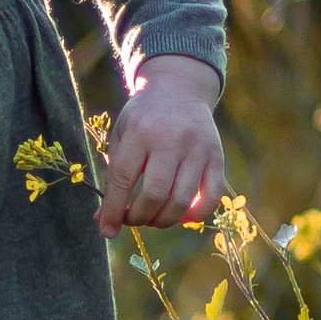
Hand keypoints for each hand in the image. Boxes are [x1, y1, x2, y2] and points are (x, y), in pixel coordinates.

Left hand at [98, 58, 225, 234]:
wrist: (179, 89)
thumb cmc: (144, 118)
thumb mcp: (122, 137)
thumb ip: (113, 178)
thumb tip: (104, 222)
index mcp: (140, 131)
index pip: (124, 179)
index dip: (114, 210)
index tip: (107, 230)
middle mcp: (171, 139)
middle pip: (155, 194)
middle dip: (139, 217)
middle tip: (133, 219)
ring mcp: (197, 149)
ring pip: (181, 201)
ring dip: (163, 220)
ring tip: (153, 218)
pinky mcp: (216, 157)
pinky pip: (210, 197)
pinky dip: (194, 215)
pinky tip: (180, 215)